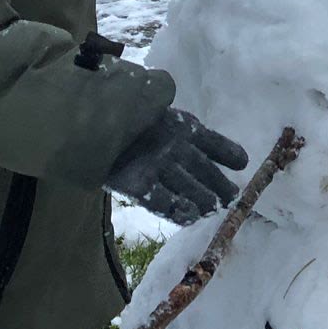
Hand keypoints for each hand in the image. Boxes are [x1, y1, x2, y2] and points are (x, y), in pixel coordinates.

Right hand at [105, 107, 248, 224]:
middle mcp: (175, 145)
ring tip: (212, 209)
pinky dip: (182, 214)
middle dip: (221, 187)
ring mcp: (158, 166)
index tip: (242, 163)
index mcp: (182, 125)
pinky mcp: (140, 185)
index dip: (229, 153)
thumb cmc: (124, 121)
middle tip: (229, 197)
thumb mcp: (153, 111)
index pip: (212, 142)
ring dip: (207, 203)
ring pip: (193, 192)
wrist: (85, 125)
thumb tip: (196, 130)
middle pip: (206, 172)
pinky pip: (167, 205)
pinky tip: (190, 217)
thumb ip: (175, 123)